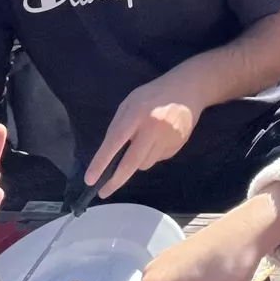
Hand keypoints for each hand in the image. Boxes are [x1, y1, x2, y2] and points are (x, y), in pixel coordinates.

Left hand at [86, 71, 205, 200]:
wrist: (189, 88)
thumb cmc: (153, 94)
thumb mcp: (130, 103)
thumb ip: (119, 126)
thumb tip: (110, 155)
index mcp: (136, 113)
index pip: (115, 141)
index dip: (101, 162)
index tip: (90, 179)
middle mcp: (153, 127)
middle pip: (132, 162)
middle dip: (115, 180)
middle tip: (104, 192)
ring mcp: (168, 138)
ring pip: (144, 164)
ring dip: (136, 162)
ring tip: (141, 144)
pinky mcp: (178, 145)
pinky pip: (157, 159)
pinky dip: (151, 155)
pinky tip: (156, 140)